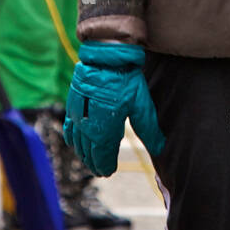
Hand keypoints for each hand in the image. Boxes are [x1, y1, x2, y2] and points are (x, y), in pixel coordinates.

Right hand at [63, 42, 164, 176]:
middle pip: (88, 151)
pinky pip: (69, 126)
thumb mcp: (142, 105)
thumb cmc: (126, 80)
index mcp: (106, 128)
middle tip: (100, 170)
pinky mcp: (72, 104)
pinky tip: (73, 142)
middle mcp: (89, 125)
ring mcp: (78, 115)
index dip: (105, 165)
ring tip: (89, 160)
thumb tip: (160, 148)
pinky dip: (71, 138)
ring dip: (83, 153)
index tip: (108, 172)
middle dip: (94, 162)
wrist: (106, 57)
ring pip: (77, 142)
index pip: (103, 156)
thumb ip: (149, 129)